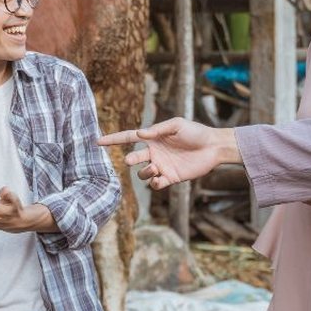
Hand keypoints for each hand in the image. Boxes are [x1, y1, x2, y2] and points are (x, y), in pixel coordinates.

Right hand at [99, 117, 239, 189]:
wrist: (213, 147)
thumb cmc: (196, 132)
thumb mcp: (176, 125)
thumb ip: (157, 130)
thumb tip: (139, 133)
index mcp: (153, 138)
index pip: (128, 139)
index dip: (113, 140)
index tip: (97, 142)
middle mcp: (154, 153)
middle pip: (134, 159)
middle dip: (130, 161)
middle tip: (131, 161)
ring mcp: (161, 167)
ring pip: (142, 174)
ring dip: (145, 172)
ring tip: (155, 168)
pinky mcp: (170, 178)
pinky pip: (155, 184)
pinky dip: (154, 183)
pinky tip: (160, 178)